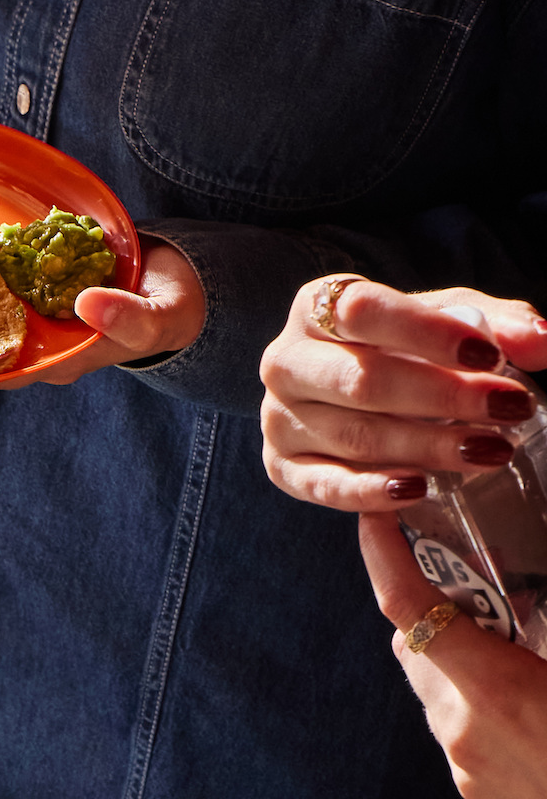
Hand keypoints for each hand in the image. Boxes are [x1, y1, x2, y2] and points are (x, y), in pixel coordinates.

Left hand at [0, 242, 206, 388]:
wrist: (181, 284)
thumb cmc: (170, 309)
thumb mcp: (160, 317)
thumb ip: (129, 316)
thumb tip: (86, 303)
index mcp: (64, 360)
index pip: (6, 375)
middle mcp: (46, 344)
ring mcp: (45, 316)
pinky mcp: (48, 288)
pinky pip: (12, 282)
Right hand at [261, 277, 546, 511]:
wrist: (335, 387)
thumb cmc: (395, 346)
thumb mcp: (443, 319)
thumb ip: (494, 323)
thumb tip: (544, 341)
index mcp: (317, 307)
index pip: (364, 313)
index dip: (428, 333)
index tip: (490, 354)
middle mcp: (285, 362)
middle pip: (363, 381)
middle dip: (444, 398)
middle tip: (509, 409)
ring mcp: (278, 420)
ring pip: (355, 437)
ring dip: (427, 447)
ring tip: (491, 451)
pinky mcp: (280, 469)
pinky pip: (325, 486)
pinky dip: (371, 492)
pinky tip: (419, 490)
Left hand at [360, 511, 546, 798]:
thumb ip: (544, 617)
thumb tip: (530, 598)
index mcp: (493, 690)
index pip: (410, 610)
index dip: (383, 558)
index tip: (374, 518)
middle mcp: (461, 736)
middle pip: (413, 653)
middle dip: (435, 612)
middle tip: (480, 586)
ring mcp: (467, 777)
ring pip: (440, 700)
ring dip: (466, 666)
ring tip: (522, 652)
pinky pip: (464, 743)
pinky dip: (485, 714)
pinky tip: (534, 713)